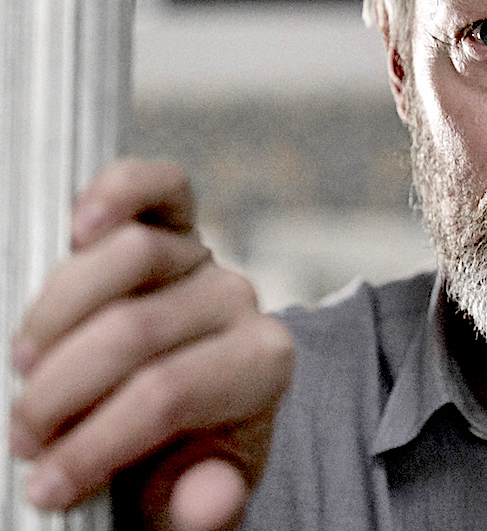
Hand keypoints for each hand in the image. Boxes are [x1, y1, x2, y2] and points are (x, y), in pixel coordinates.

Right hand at [9, 159, 294, 529]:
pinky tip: (77, 224)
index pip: (166, 394)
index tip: (45, 487)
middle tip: (24, 440)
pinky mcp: (173, 219)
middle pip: (131, 330)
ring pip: (126, 255)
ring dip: (55, 317)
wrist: (186, 411)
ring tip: (27, 370)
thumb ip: (203, 503)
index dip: (93, 442)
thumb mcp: (193, 498)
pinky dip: (115, 193)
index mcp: (262, 366)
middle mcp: (239, 302)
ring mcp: (204, 256)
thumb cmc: (182, 456)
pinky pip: (155, 186)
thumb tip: (211, 497)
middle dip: (61, 394)